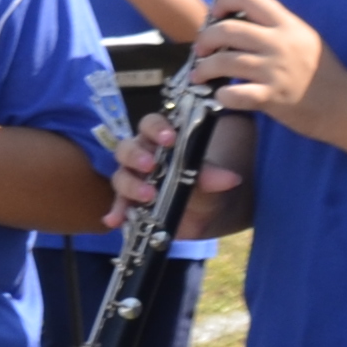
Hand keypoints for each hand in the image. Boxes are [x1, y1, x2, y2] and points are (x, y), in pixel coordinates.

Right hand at [109, 102, 247, 238]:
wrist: (204, 216)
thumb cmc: (203, 186)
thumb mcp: (211, 181)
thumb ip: (213, 176)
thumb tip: (231, 178)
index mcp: (159, 141)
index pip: (150, 125)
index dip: (156, 129)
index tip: (169, 139)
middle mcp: (140, 157)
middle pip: (126, 148)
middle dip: (136, 156)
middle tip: (150, 165)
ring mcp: (132, 181)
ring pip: (120, 176)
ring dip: (130, 185)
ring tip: (148, 196)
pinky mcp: (129, 204)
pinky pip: (118, 206)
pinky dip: (116, 212)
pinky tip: (115, 220)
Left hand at [188, 0, 329, 130]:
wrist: (344, 105)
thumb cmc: (324, 71)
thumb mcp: (305, 35)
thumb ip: (281, 19)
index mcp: (286, 24)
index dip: (224, 1)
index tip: (215, 14)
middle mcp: (278, 43)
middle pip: (228, 30)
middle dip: (206, 38)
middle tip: (200, 49)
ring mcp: (274, 70)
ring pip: (225, 61)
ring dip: (204, 68)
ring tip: (199, 75)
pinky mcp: (271, 97)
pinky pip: (235, 95)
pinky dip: (222, 95)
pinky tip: (220, 95)